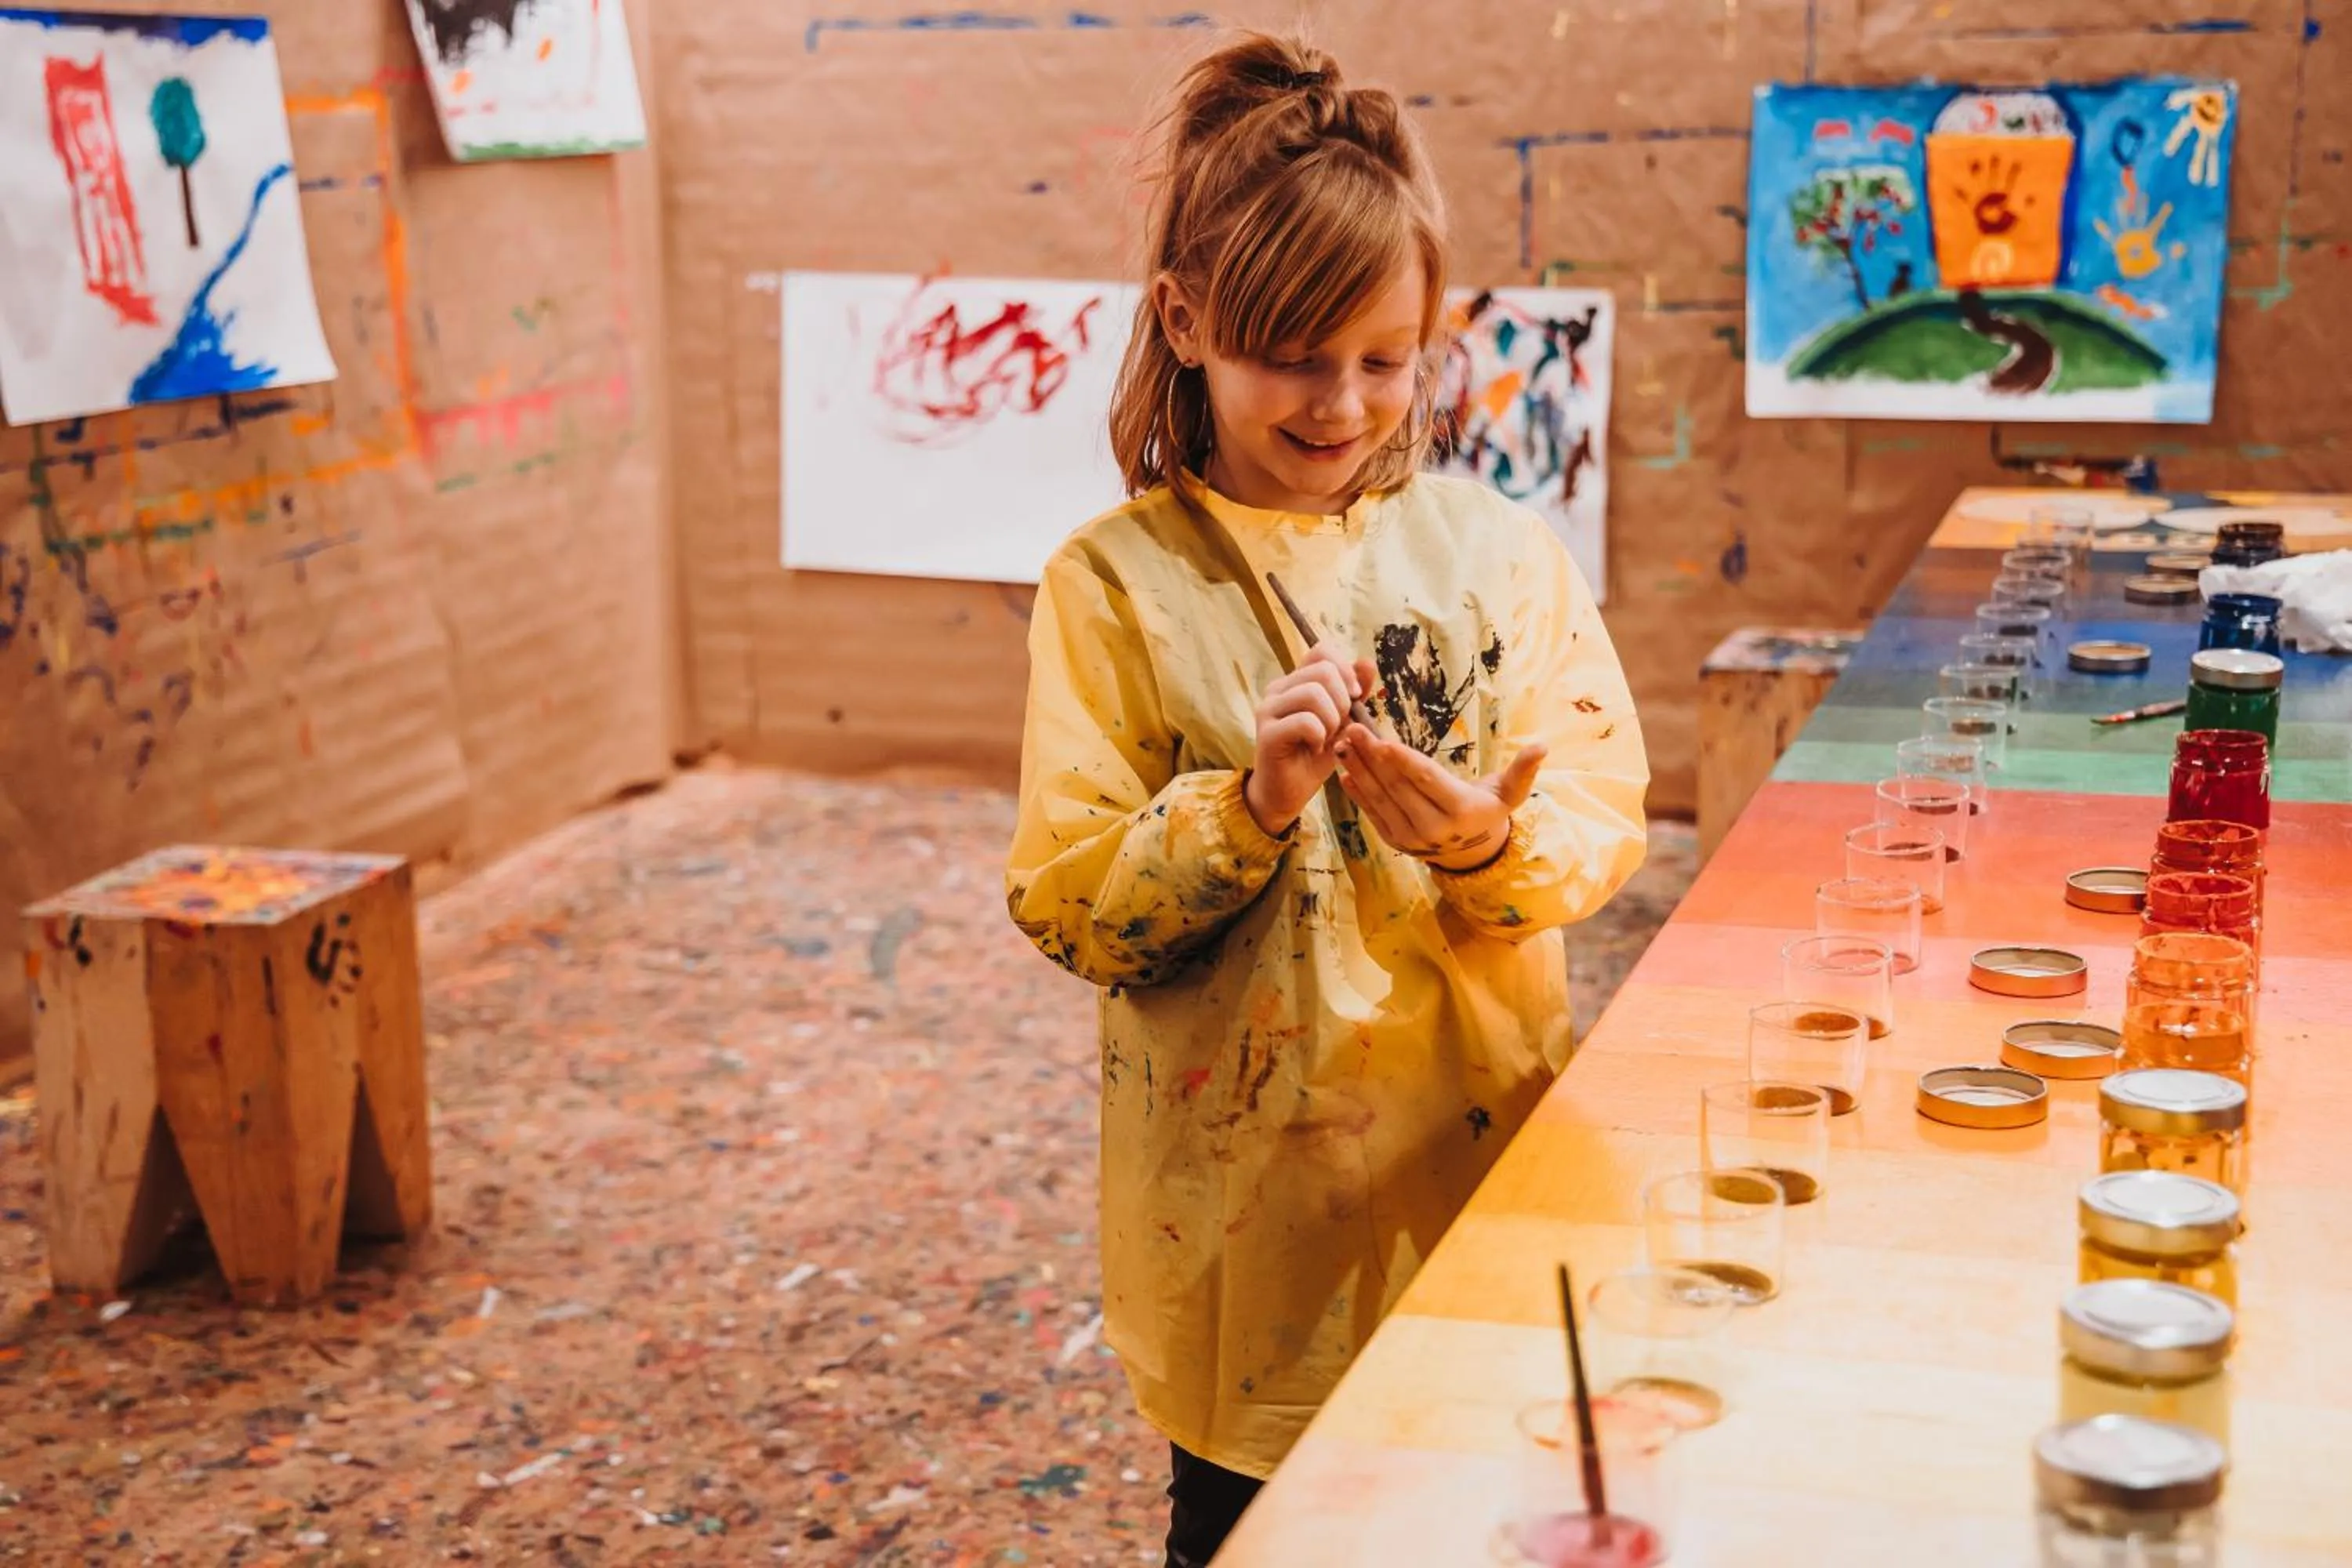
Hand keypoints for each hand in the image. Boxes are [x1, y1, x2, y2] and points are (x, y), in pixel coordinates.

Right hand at [1243, 645, 1377, 835]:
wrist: (1288, 793)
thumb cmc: (1313, 757)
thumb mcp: (1342, 721)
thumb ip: (1353, 693)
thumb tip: (1366, 662)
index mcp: (1295, 681)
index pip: (1322, 651)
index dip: (1345, 670)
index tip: (1353, 698)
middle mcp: (1278, 689)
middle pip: (1324, 670)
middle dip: (1343, 701)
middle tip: (1337, 727)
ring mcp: (1268, 709)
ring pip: (1314, 693)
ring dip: (1331, 720)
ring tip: (1325, 739)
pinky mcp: (1267, 733)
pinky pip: (1306, 721)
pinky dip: (1319, 737)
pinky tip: (1313, 749)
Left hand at [1334, 726, 1545, 870]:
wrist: (1472, 853)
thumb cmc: (1489, 810)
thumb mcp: (1509, 793)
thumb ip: (1523, 770)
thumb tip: (1543, 746)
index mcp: (1460, 811)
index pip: (1427, 781)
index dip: (1404, 761)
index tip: (1383, 740)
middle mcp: (1433, 828)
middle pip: (1398, 787)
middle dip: (1373, 757)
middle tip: (1353, 729)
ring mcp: (1410, 838)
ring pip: (1380, 799)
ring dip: (1359, 771)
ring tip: (1344, 743)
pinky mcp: (1394, 841)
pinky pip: (1372, 814)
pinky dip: (1358, 793)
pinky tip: (1345, 771)